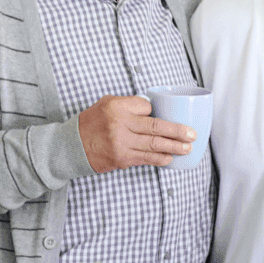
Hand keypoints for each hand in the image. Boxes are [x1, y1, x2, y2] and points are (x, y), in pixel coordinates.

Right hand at [78, 95, 195, 172]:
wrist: (72, 145)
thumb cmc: (93, 123)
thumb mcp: (107, 104)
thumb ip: (130, 104)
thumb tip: (153, 108)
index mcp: (117, 107)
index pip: (146, 107)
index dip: (158, 112)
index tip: (166, 115)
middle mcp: (120, 124)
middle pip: (156, 127)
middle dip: (177, 131)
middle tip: (191, 134)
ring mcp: (121, 143)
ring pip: (154, 145)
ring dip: (174, 147)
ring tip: (187, 147)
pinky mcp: (122, 158)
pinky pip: (146, 158)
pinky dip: (160, 158)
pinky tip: (170, 158)